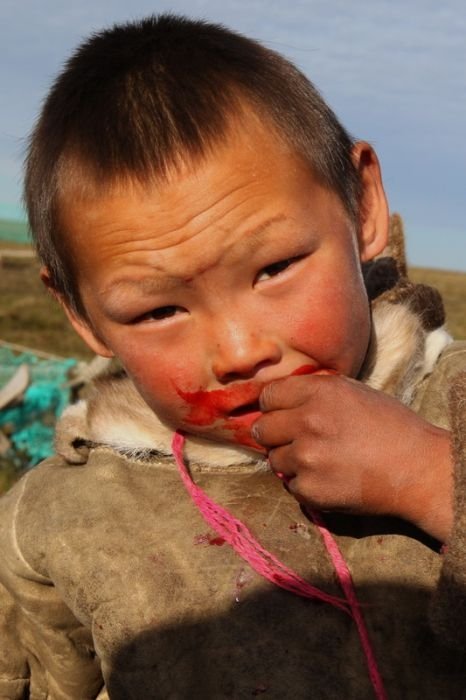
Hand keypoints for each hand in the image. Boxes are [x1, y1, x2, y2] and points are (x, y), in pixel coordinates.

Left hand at [252, 373, 452, 541]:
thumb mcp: (353, 392)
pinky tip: (329, 479)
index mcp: (318, 392)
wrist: (416, 469)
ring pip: (274, 459)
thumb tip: (284, 398)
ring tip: (319, 462)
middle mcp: (307, 421)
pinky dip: (305, 485)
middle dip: (275, 435)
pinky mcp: (310, 489)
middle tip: (295, 441)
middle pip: (263, 429)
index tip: (281, 414)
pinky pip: (291, 485)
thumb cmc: (391, 426)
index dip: (273, 407)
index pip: (268, 396)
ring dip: (290, 461)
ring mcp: (306, 457)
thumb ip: (315, 392)